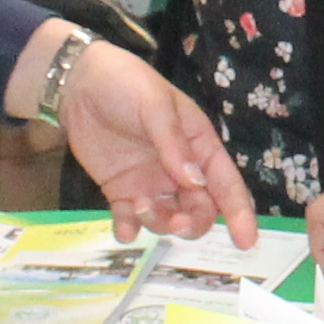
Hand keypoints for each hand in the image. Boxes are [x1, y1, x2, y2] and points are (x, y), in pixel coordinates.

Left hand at [45, 38, 254, 244]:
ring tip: (137, 205)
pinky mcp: (121, 191)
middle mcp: (179, 170)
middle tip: (176, 223)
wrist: (78, 82)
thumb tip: (195, 182)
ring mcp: (150, 183)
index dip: (239, 213)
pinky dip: (130, 230)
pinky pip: (131, 220)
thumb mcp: (155, 104)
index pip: (225, 183)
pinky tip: (123, 229)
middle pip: (199, 210)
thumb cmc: (126, 83)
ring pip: (167, 218)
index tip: (246, 241)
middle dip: (192, 223)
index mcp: (198, 145)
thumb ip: (173, 144)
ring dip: (159, 222)